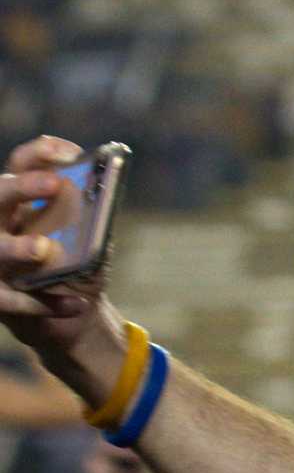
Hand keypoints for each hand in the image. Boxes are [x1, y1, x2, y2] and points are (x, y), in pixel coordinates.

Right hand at [0, 137, 120, 367]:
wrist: (73, 321)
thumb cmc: (75, 270)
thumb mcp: (86, 242)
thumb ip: (89, 221)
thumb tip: (102, 198)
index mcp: (20, 204)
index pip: (20, 165)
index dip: (40, 154)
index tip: (69, 152)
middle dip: (22, 187)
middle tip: (53, 183)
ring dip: (18, 247)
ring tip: (44, 248)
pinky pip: (13, 300)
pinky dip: (45, 304)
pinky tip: (77, 305)